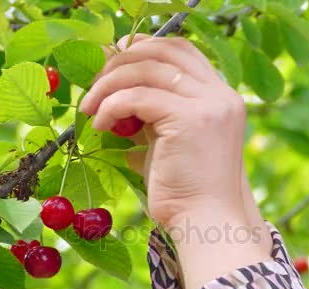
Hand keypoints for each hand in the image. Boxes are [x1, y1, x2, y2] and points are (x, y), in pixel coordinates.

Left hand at [80, 35, 271, 288]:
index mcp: (220, 97)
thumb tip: (113, 96)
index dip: (146, 46)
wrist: (207, 223)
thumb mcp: (167, 142)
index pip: (182, 51)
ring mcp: (208, 104)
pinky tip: (100, 123)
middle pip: (165, 50)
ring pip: (147, 69)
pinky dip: (111, 105)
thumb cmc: (185, 191)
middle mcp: (219, 94)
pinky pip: (137, 97)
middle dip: (123, 59)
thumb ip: (151, 115)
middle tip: (94, 81)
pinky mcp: (190, 119)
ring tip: (89, 107)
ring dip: (109, 83)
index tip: (114, 57)